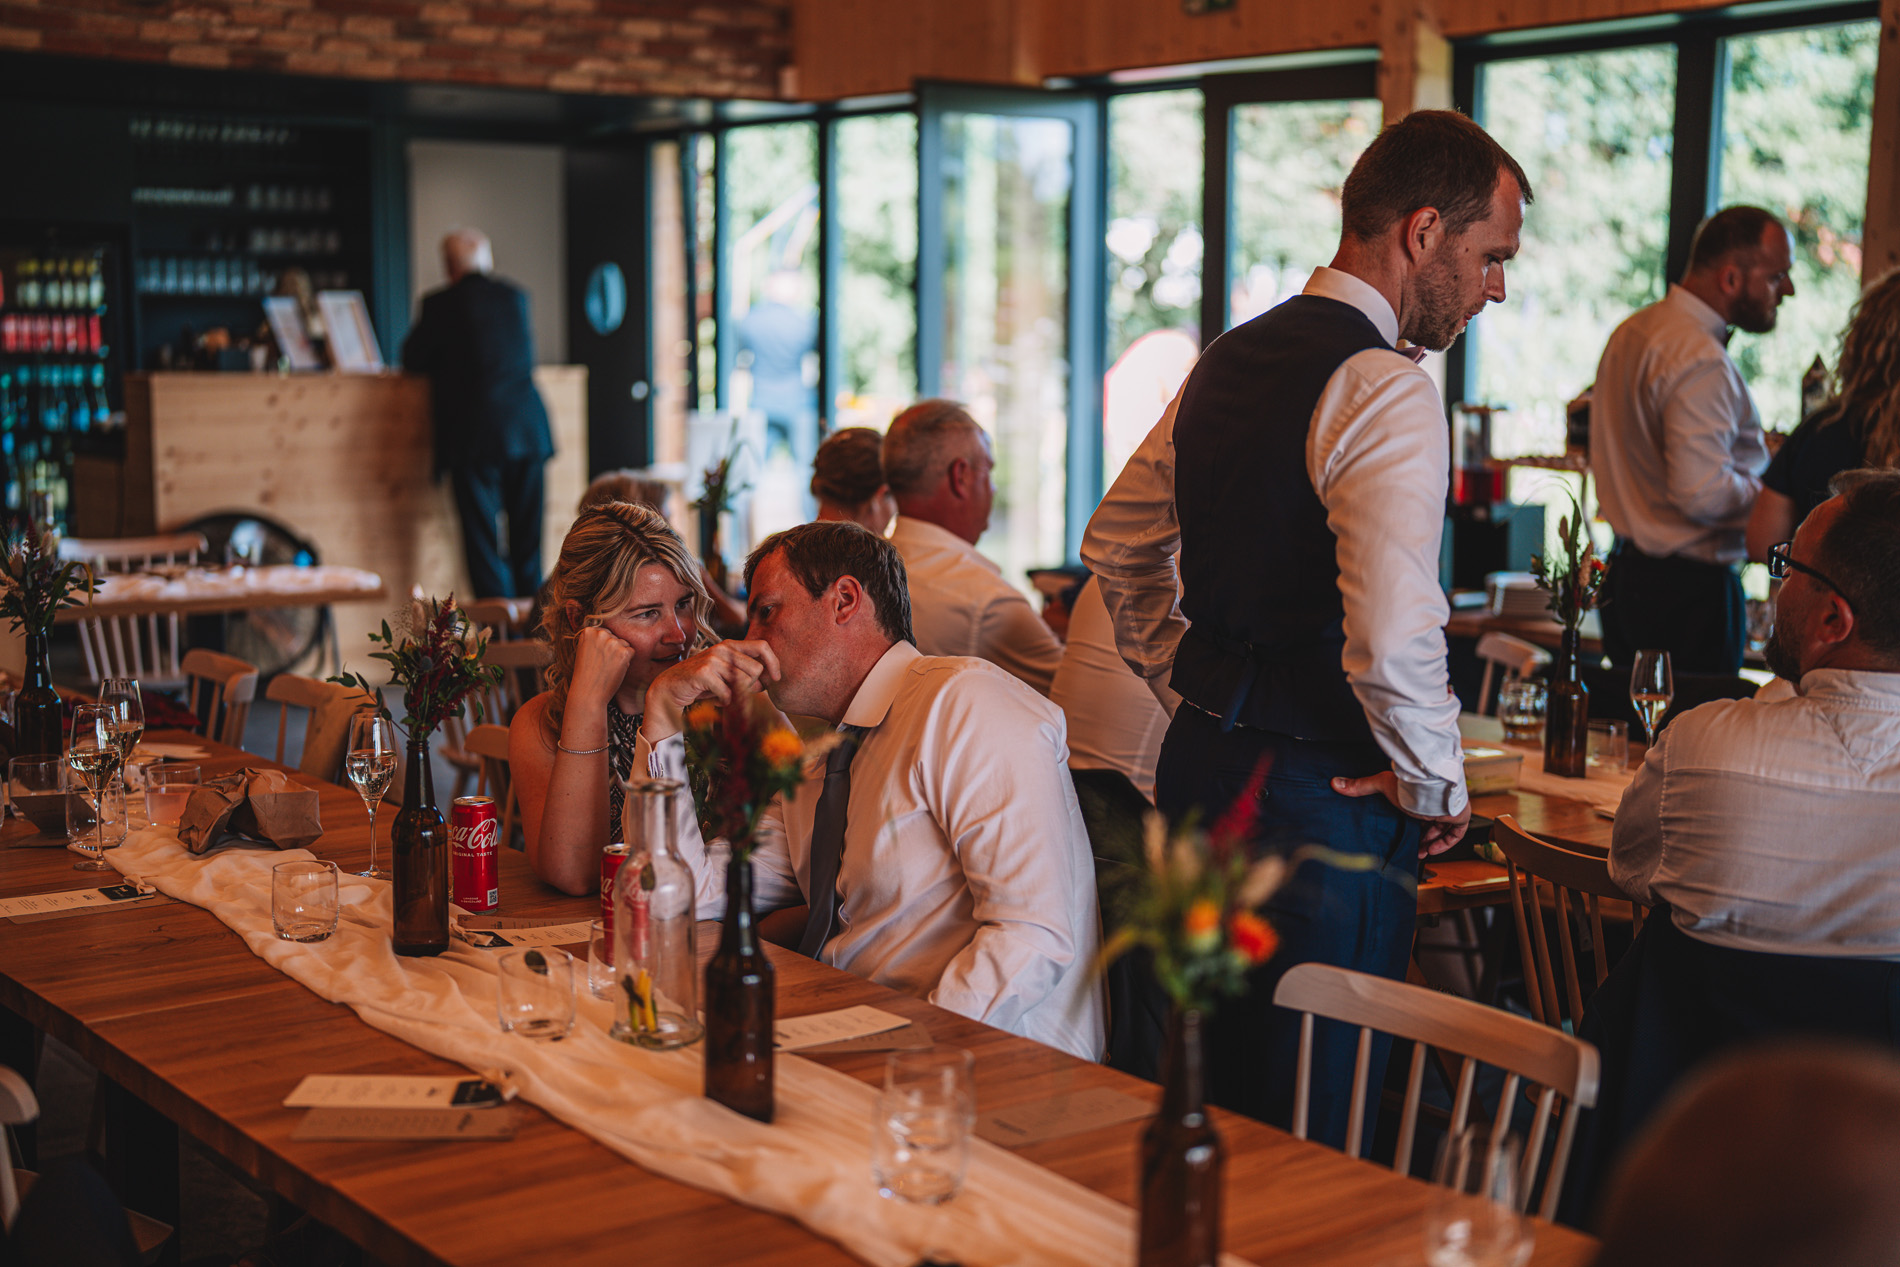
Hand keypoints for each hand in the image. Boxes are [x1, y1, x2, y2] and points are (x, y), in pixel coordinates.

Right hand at [568, 625, 636, 712]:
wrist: (588, 692)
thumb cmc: (586, 674)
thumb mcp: (584, 650)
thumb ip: (594, 639)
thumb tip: (608, 633)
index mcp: (588, 631)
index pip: (605, 633)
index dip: (603, 647)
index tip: (596, 658)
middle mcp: (600, 633)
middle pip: (615, 638)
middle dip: (612, 650)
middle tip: (601, 665)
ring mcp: (612, 642)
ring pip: (624, 644)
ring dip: (620, 655)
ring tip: (607, 668)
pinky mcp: (623, 652)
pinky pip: (631, 652)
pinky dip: (626, 662)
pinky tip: (615, 670)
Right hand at [642, 639, 782, 741]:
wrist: (670, 688)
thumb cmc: (703, 684)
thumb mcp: (727, 677)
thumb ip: (747, 677)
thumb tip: (767, 682)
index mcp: (731, 645)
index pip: (762, 646)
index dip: (774, 662)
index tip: (776, 678)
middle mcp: (723, 648)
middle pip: (756, 670)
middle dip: (751, 686)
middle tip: (736, 692)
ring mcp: (713, 659)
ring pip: (743, 682)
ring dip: (736, 695)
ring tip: (723, 695)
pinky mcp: (704, 673)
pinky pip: (728, 693)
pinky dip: (724, 701)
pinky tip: (715, 701)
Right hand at [1330, 771, 1470, 856]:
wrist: (1430, 785)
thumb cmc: (1408, 783)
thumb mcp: (1381, 785)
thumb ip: (1360, 786)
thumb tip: (1334, 783)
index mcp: (1422, 795)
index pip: (1421, 813)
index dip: (1415, 827)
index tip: (1407, 839)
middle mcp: (1437, 803)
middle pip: (1433, 824)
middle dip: (1423, 839)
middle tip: (1414, 850)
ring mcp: (1450, 809)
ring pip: (1444, 830)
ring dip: (1432, 843)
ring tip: (1420, 853)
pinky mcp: (1460, 816)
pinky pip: (1456, 833)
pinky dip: (1446, 843)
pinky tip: (1432, 850)